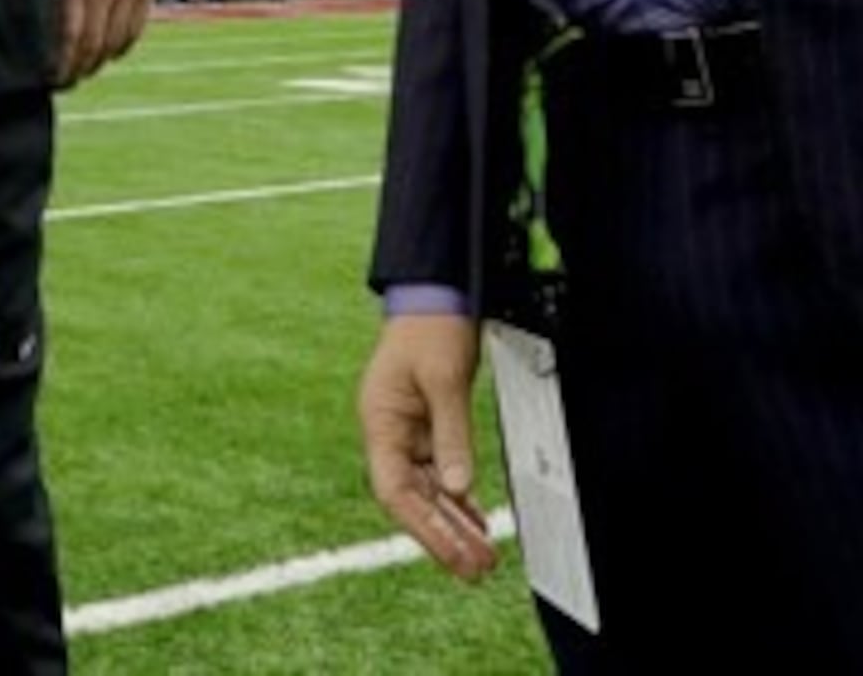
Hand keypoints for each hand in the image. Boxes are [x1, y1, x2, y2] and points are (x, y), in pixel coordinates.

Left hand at [54, 0, 156, 86]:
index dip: (62, 64)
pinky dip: (121, 47)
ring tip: (87, 70)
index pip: (70, 36)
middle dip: (79, 70)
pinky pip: (135, 31)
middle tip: (67, 82)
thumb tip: (47, 26)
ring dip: (100, 62)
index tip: (53, 78)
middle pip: (93, 46)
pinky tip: (111, 52)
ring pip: (115, 44)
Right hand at [358, 312, 498, 581]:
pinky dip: (459, 500)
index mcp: (380, 422)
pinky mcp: (427, 426)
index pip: (394, 489)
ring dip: (455, 524)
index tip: (452, 552)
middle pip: (413, 499)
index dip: (422, 526)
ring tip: (482, 559)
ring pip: (429, 491)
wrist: (435, 292)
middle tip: (475, 570)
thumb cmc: (431, 327)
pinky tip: (476, 523)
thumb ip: (451, 434)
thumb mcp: (444, 379)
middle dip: (443, 537)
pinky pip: (441, 473)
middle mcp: (389, 433)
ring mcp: (408, 432)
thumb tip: (458, 487)